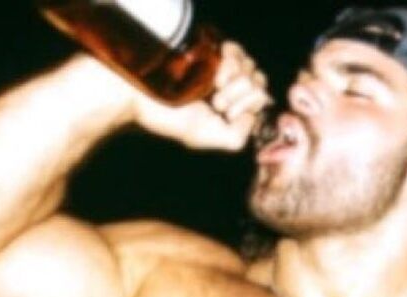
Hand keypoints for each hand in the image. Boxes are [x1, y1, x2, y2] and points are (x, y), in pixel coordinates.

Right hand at [131, 42, 270, 150]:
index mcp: (230, 108)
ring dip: (234, 83)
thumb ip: (236, 138)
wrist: (144, 92)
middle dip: (241, 98)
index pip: (261, 102)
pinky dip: (231, 62)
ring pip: (250, 68)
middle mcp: (228, 86)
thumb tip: (253, 114)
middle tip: (217, 103)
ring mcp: (221, 66)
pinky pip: (237, 51)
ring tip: (213, 90)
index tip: (227, 114)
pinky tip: (215, 73)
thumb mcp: (206, 137)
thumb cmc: (171, 118)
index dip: (250, 107)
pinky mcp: (212, 49)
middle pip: (260, 83)